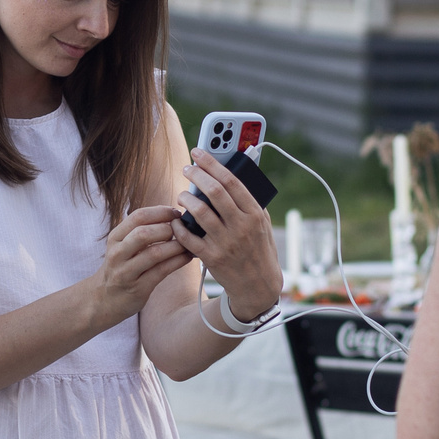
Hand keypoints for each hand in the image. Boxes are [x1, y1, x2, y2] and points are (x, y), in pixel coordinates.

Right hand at [88, 204, 190, 324]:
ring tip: (188, 244)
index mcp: (115, 237)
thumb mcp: (122, 245)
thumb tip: (171, 214)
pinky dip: (178, 261)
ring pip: (154, 253)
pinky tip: (187, 257)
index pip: (138, 216)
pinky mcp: (138, 288)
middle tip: (183, 230)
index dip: (161, 212)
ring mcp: (126, 272)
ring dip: (176, 246)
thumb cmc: (121, 267)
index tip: (177, 213)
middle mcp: (118, 253)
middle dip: (168, 229)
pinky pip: (162, 271)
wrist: (105, 299)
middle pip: (144, 233)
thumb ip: (140, 230)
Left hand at [171, 148, 282, 319]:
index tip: (199, 152)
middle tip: (187, 169)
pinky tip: (176, 220)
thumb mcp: (262, 223)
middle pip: (214, 191)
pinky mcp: (212, 258)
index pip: (232, 180)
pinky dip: (179, 226)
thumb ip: (248, 201)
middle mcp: (241, 226)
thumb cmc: (259, 249)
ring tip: (181, 195)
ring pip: (199, 212)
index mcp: (254, 213)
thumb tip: (230, 175)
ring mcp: (226, 242)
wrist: (259, 286)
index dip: (212, 163)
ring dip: (185, 199)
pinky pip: (189, 237)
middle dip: (196, 175)